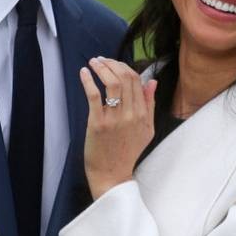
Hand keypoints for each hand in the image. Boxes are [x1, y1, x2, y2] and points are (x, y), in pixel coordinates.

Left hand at [79, 57, 156, 199]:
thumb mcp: (146, 129)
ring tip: (93, 62)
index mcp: (142, 114)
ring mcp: (114, 119)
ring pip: (111, 83)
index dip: (124, 67)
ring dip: (101, 68)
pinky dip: (88, 81)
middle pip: (124, 78)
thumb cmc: (127, 152)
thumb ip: (149, 105)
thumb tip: (152, 82)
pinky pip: (94, 95)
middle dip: (112, 63)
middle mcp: (131, 114)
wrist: (112, 175)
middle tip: (101, 60)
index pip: (136, 81)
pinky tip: (84, 73)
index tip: (113, 63)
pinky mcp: (98, 123)